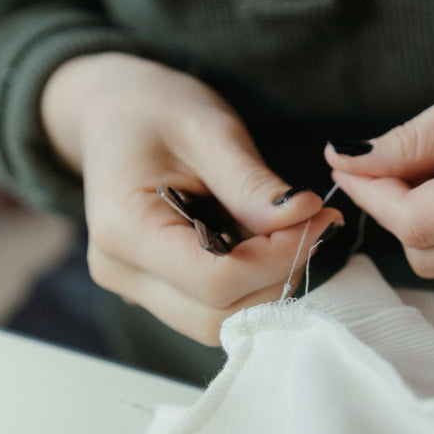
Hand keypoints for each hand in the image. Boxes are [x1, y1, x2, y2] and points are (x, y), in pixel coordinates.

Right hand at [42, 53, 341, 344]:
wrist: (115, 113)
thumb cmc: (156, 110)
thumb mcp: (210, 130)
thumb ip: (253, 184)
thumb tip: (305, 217)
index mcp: (125, 229)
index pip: (215, 279)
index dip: (278, 258)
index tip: (318, 219)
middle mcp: (121, 271)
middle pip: (217, 315)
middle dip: (277, 277)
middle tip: (313, 225)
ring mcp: (133, 287)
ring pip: (217, 322)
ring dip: (267, 285)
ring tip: (290, 231)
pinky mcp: (153, 291)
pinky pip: (210, 308)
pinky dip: (249, 284)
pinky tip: (261, 241)